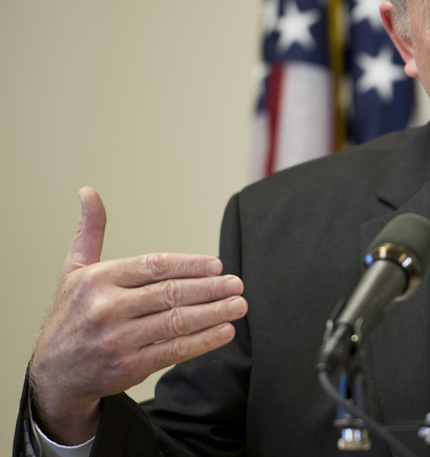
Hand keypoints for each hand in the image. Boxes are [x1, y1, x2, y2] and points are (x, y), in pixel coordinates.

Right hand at [30, 187, 247, 444]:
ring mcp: (117, 340)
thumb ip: (90, 232)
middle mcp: (106, 308)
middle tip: (237, 283)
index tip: (217, 265)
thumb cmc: (71, 315)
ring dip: (214, 313)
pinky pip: (173, 351)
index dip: (190, 264)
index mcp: (98, 280)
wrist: (54, 374)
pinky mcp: (127, 368)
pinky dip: (203, 341)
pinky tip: (225, 331)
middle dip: (210, 288)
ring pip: (176, 322)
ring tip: (239, 305)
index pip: (155, 266)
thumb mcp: (74, 270)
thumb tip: (88, 191)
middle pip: (170, 293)